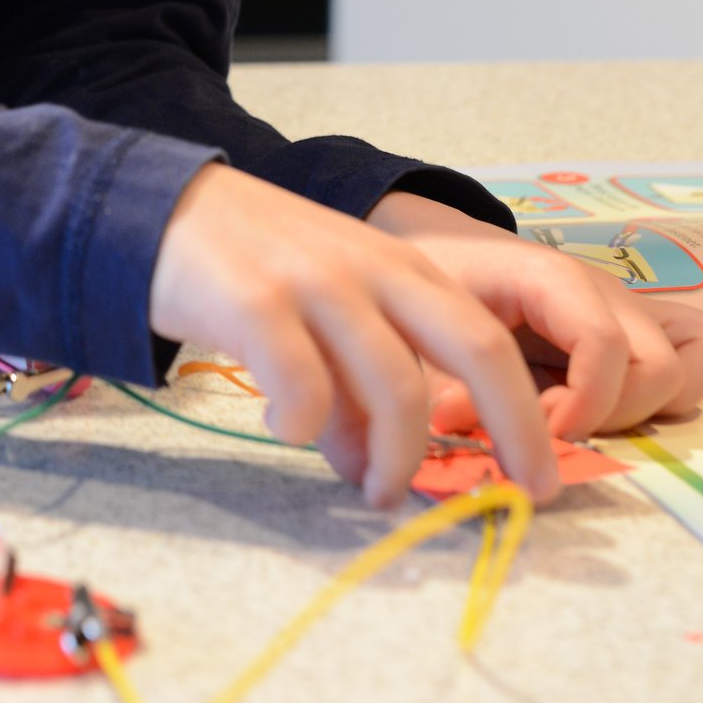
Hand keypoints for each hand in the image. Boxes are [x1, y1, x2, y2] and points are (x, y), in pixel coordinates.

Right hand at [149, 163, 563, 508]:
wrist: (161, 207)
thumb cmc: (251, 263)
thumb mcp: (327, 306)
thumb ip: (357, 378)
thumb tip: (371, 464)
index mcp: (400, 268)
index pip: (490, 339)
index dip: (528, 414)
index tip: (541, 480)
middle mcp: (373, 270)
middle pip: (476, 349)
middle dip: (516, 428)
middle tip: (520, 496)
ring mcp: (318, 284)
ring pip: (396, 386)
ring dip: (396, 458)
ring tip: (371, 490)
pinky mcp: (256, 304)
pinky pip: (304, 389)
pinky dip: (305, 428)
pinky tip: (282, 428)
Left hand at [369, 190, 702, 439]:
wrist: (438, 243)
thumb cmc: (436, 276)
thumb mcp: (427, 321)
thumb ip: (442, 376)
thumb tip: (449, 424)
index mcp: (553, 279)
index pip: (604, 342)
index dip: (582, 402)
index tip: (537, 436)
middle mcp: (603, 294)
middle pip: (658, 368)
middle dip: (608, 415)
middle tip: (544, 428)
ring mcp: (623, 313)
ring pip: (682, 372)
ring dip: (636, 412)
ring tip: (570, 421)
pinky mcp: (626, 334)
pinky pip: (688, 357)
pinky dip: (658, 395)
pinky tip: (594, 409)